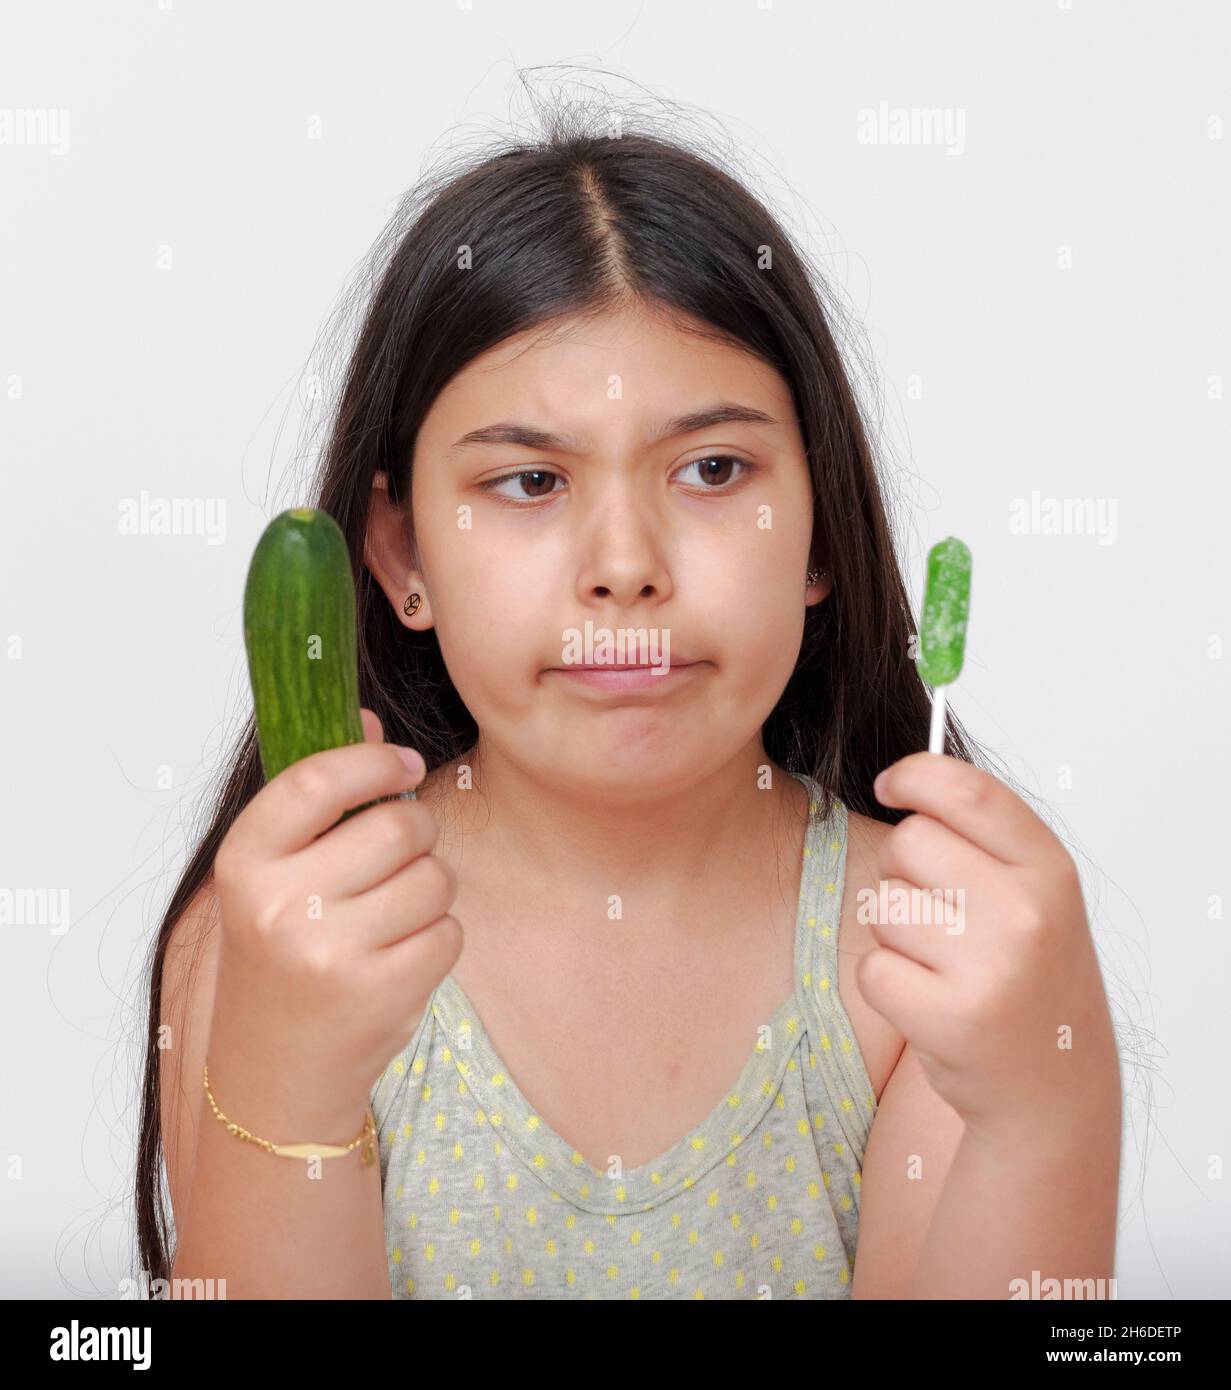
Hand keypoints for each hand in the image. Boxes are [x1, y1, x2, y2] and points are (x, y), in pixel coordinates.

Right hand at [208, 708, 463, 1136]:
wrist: (276, 1067)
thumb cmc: (282, 952)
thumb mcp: (274, 873)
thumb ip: (318, 795)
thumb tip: (366, 717)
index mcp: (245, 861)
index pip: (318, 777)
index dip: (374, 760)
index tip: (403, 763)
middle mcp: (281, 905)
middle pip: (401, 826)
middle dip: (416, 836)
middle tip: (396, 859)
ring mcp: (332, 953)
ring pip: (434, 878)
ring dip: (429, 890)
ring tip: (391, 917)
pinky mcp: (382, 993)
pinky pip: (449, 930)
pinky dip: (437, 938)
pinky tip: (399, 957)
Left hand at [856, 752, 1117, 1144]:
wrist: (1055, 1086)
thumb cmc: (1031, 976)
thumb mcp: (1037, 895)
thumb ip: (983, 836)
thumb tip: (902, 777)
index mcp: (1050, 869)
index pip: (966, 789)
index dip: (913, 775)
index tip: (890, 785)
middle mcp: (1026, 911)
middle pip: (908, 841)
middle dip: (903, 870)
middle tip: (937, 913)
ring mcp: (990, 966)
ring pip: (883, 905)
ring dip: (895, 932)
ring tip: (942, 965)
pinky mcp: (951, 1017)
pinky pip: (872, 965)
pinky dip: (886, 983)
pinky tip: (929, 1001)